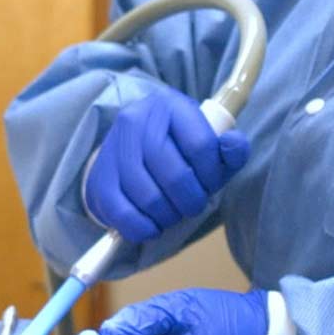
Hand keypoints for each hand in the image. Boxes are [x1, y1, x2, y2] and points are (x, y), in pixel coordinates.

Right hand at [84, 84, 250, 243]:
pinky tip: (152, 225)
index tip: (210, 184)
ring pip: (148, 197)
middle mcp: (137, 120)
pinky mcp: (99, 177)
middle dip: (191, 200)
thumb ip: (229, 149)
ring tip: (173, 213)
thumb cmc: (176, 149)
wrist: (128, 148)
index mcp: (170, 106)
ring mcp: (114, 148)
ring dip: (168, 215)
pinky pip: (122, 213)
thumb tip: (234, 146)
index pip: (201, 146)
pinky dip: (143, 228)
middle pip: (174, 175)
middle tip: (193, 205)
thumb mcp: (206, 143)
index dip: (212, 175)